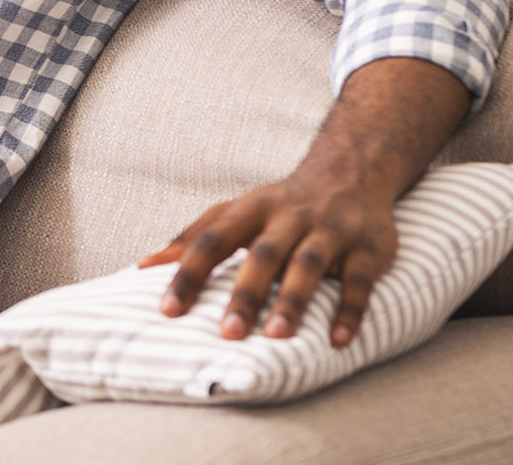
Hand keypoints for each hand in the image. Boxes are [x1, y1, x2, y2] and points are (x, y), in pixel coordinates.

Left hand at [138, 168, 399, 348]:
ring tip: (276, 336)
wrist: (350, 172)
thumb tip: (144, 267)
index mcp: (250, 209)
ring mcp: (330, 231)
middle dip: (245, 294)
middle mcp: (289, 218)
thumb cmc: (279, 206)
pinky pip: (359, 281)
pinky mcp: (368, 248)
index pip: (211, 240)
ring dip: (293, 300)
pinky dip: (350, 310)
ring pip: (309, 265)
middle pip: (262, 254)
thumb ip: (192, 238)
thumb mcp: (234, 212)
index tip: (168, 310)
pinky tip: (337, 340)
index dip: (188, 273)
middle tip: (227, 334)